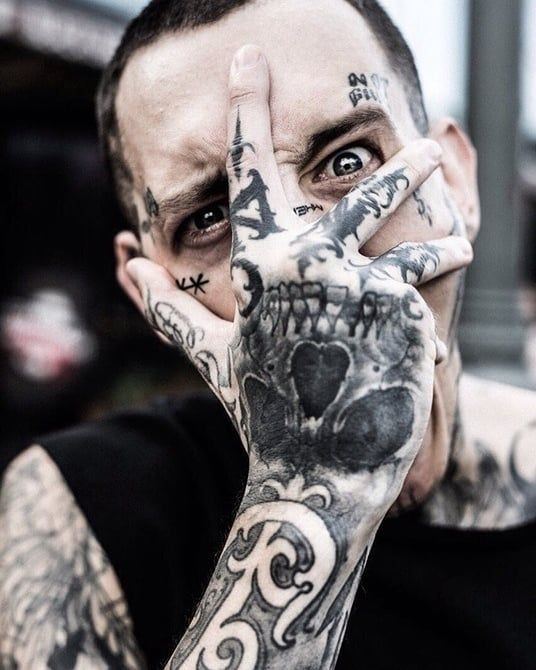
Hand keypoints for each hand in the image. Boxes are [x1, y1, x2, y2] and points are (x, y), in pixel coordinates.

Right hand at [127, 45, 471, 508]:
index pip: (247, 169)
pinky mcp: (405, 314)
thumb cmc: (260, 410)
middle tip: (424, 146)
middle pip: (359, 196)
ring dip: (441, 223)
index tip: (249, 61)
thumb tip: (125, 264)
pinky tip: (428, 333)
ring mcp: (363, 285)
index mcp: (261, 263)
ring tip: (462, 228)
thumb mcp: (212, 354)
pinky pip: (421, 298)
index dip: (245, 108)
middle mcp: (312, 262)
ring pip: (413, 244)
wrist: (314, 472)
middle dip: (397, 168)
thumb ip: (168, 305)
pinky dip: (428, 305)